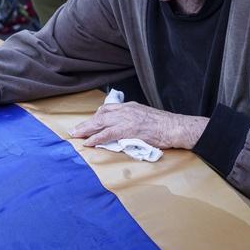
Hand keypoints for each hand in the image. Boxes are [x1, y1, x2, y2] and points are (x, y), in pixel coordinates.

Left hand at [69, 102, 205, 150]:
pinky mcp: (127, 130)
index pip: (107, 109)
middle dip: (86, 123)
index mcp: (130, 106)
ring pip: (100, 123)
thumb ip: (133, 118)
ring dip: (86, 130)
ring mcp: (126, 119)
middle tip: (75, 130)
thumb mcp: (146, 116)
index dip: (96, 117)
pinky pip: (107, 134)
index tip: (89, 123)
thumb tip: (126, 127)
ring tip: (76, 136)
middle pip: (100, 115)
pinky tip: (88, 143)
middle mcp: (125, 110)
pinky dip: (96, 138)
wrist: (174, 127)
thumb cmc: (164, 125)